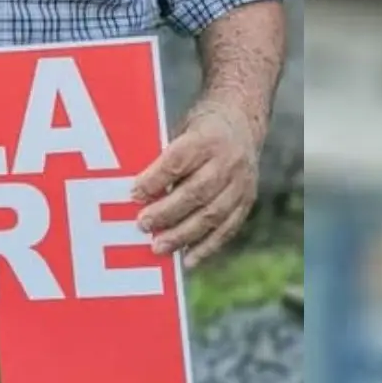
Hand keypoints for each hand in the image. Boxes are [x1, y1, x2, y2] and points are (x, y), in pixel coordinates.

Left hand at [131, 102, 259, 267]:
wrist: (240, 122)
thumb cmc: (198, 130)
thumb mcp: (180, 130)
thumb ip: (163, 158)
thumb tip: (136, 192)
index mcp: (206, 139)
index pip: (178, 161)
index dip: (156, 179)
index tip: (134, 194)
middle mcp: (227, 162)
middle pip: (196, 192)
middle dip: (167, 212)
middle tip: (142, 225)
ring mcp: (241, 184)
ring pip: (212, 214)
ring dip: (183, 235)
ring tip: (158, 247)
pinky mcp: (247, 201)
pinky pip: (227, 229)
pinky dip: (207, 247)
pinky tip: (187, 260)